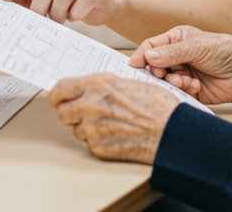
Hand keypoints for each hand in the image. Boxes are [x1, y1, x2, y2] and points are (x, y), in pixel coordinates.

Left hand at [50, 74, 178, 163]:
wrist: (172, 132)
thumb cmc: (159, 107)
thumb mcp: (130, 83)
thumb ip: (105, 87)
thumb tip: (92, 90)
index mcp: (98, 84)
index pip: (61, 89)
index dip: (59, 95)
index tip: (59, 99)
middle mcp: (90, 105)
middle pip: (63, 112)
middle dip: (71, 114)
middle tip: (83, 114)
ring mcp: (93, 129)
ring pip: (77, 130)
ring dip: (88, 129)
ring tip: (111, 125)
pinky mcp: (99, 148)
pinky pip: (91, 144)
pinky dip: (100, 142)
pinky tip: (117, 136)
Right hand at [129, 25, 231, 105]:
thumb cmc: (225, 51)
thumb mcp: (197, 47)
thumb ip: (172, 53)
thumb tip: (148, 57)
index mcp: (176, 40)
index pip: (151, 47)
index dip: (141, 55)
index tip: (135, 64)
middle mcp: (176, 57)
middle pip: (153, 66)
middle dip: (157, 72)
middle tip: (161, 75)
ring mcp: (182, 73)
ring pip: (164, 81)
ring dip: (172, 82)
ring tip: (185, 80)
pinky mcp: (189, 89)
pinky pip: (177, 93)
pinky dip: (183, 90)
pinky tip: (195, 86)